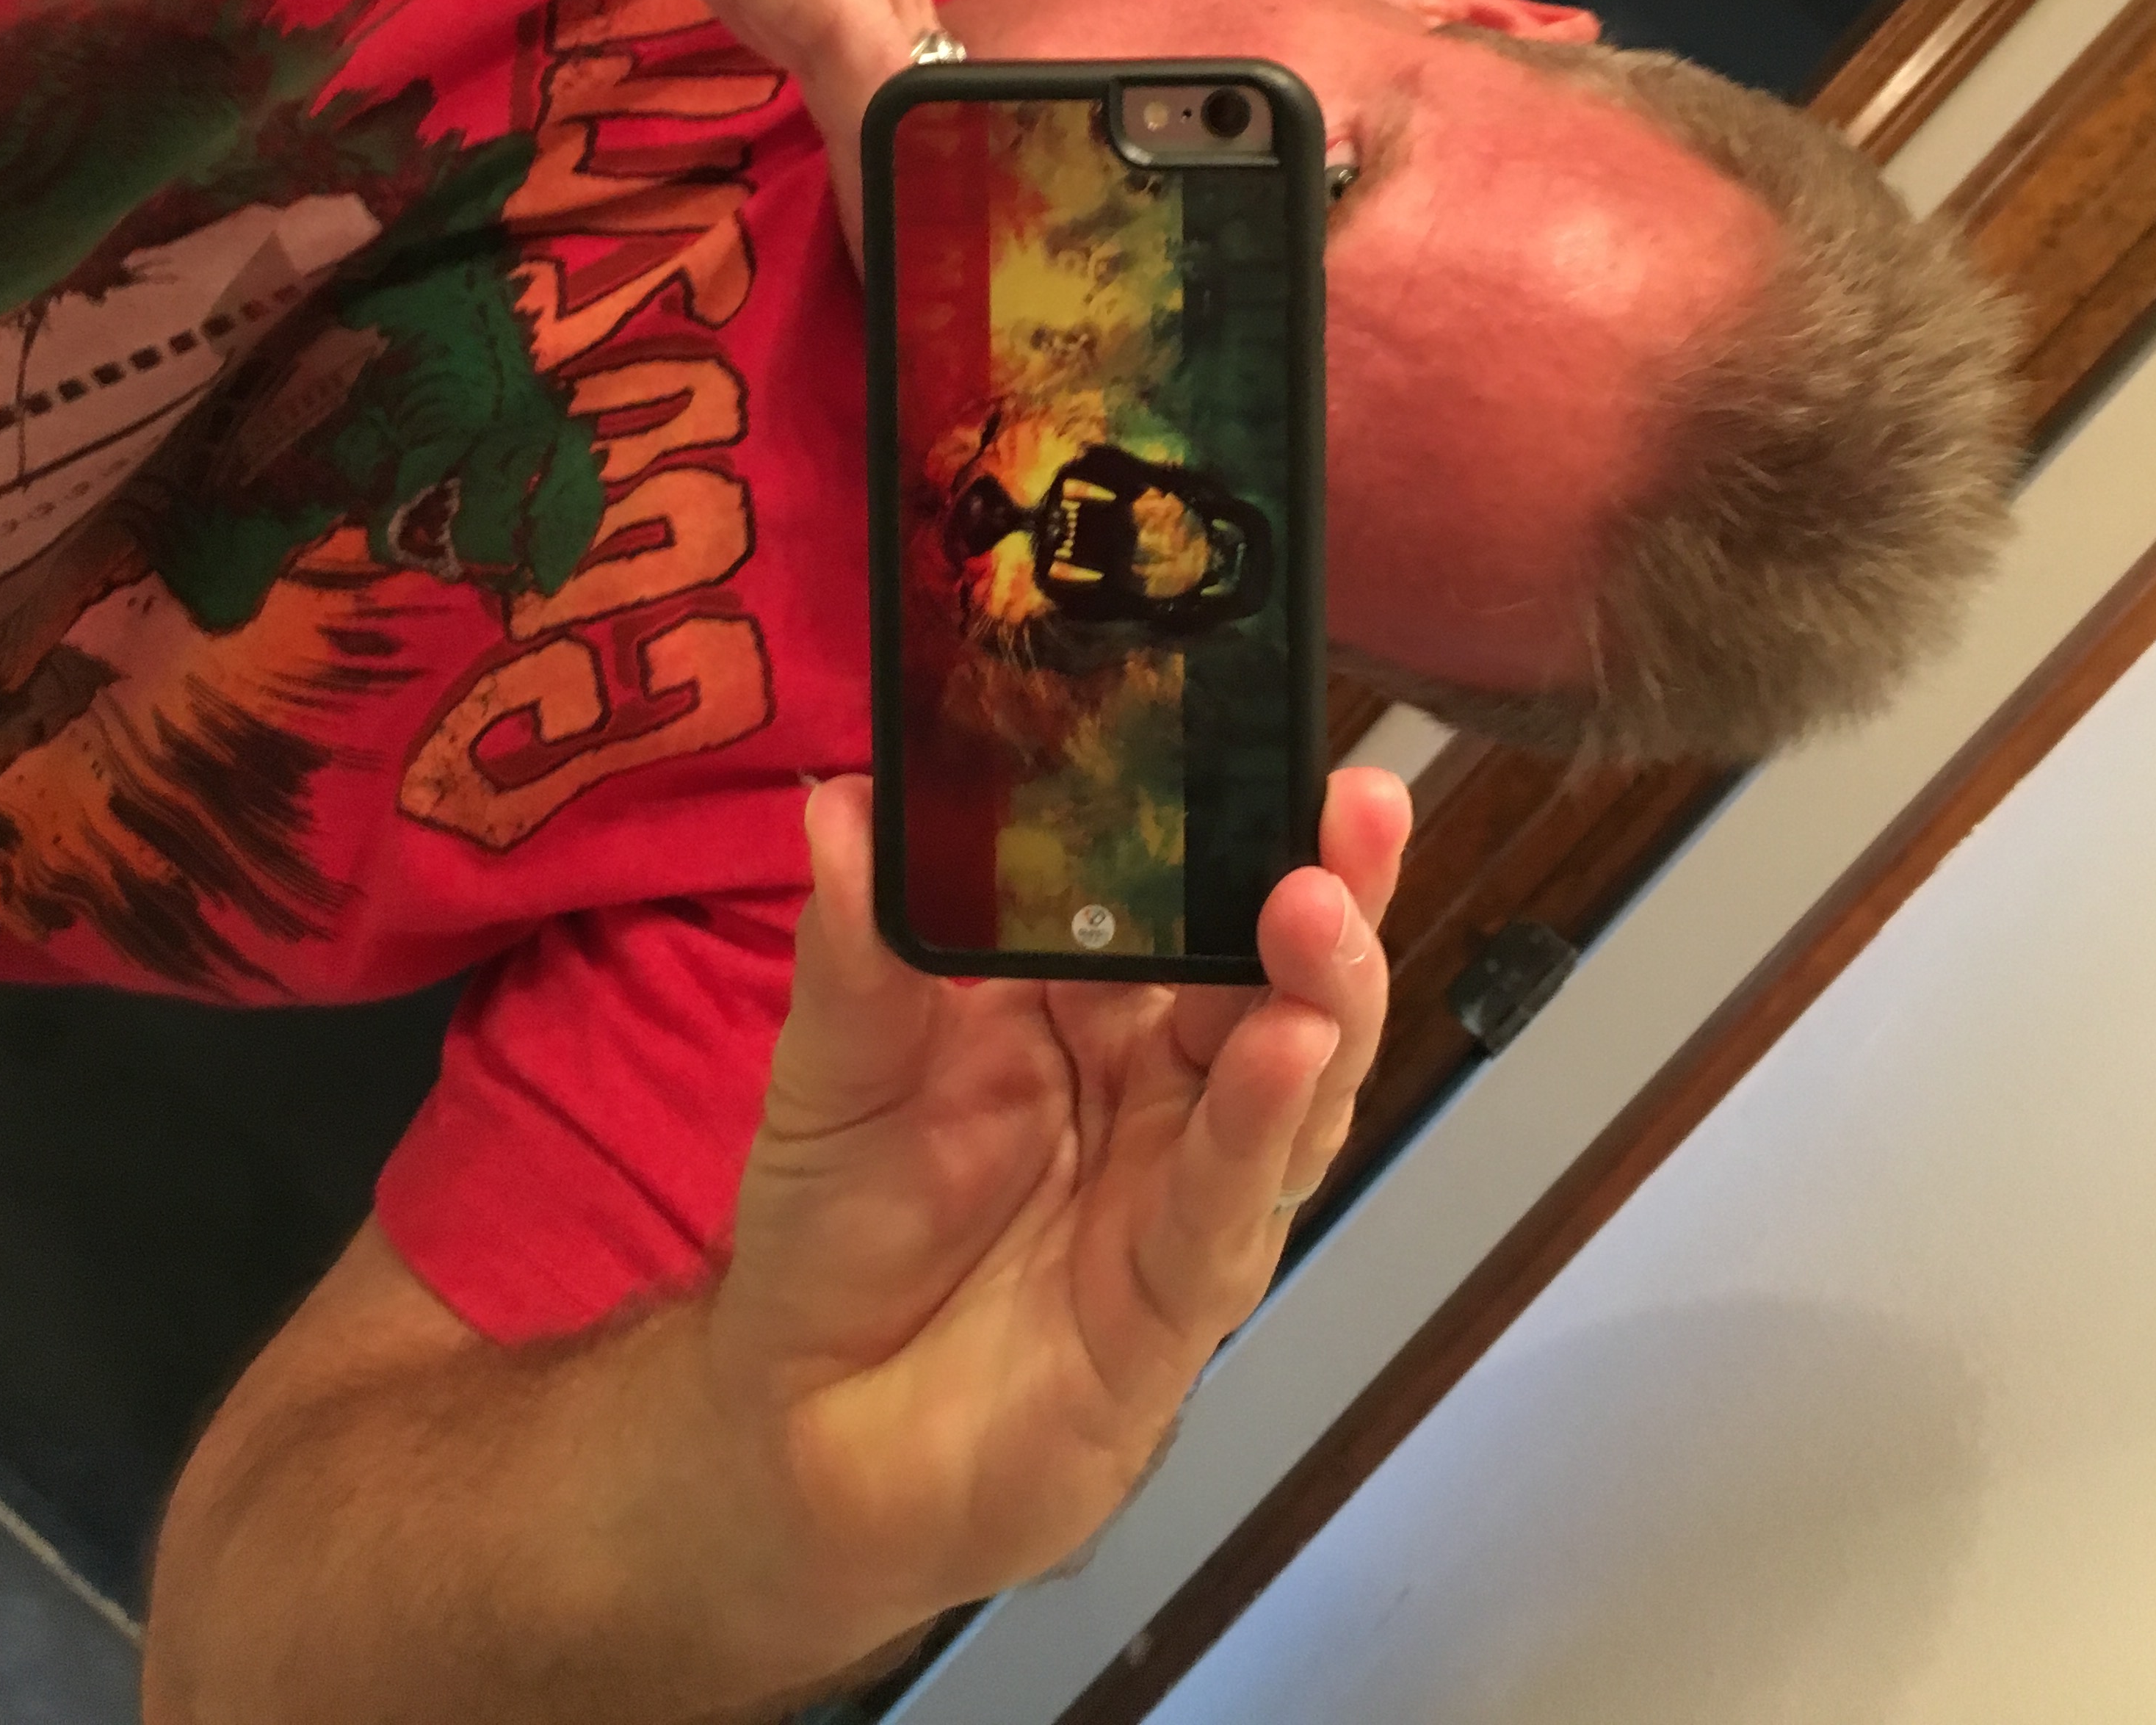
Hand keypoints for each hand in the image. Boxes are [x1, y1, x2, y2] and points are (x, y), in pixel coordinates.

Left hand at [707, 769, 1412, 1653]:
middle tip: (1357, 802)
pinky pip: (1230, 1201)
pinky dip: (1260, 1123)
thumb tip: (847, 802)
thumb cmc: (837, 1224)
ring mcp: (1184, 1186)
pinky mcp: (1177, 1298)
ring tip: (1321, 910)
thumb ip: (855, 946)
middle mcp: (1164, 1080)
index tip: (1276, 727)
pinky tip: (1287, 1049)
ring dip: (1320, 991)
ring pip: (1291, 1076)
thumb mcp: (833, 1066)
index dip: (1240, 814)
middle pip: (1274, 968)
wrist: (798, 1429)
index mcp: (1093, 998)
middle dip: (1328, 882)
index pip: (1191, 887)